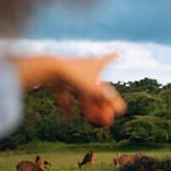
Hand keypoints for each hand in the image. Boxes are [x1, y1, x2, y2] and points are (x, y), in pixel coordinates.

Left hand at [11, 54, 125, 126]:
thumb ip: (108, 100)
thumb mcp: (94, 90)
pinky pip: (66, 94)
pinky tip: (69, 116)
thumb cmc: (74, 76)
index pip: (108, 59)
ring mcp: (71, 73)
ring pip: (82, 93)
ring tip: (92, 120)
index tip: (119, 50)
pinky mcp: (58, 79)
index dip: (114, 56)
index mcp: (96, 65)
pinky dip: (69, 105)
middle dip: (103, 104)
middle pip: (96, 86)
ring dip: (88, 107)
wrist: (49, 69)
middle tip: (107, 120)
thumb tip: (121, 109)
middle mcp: (84, 67)